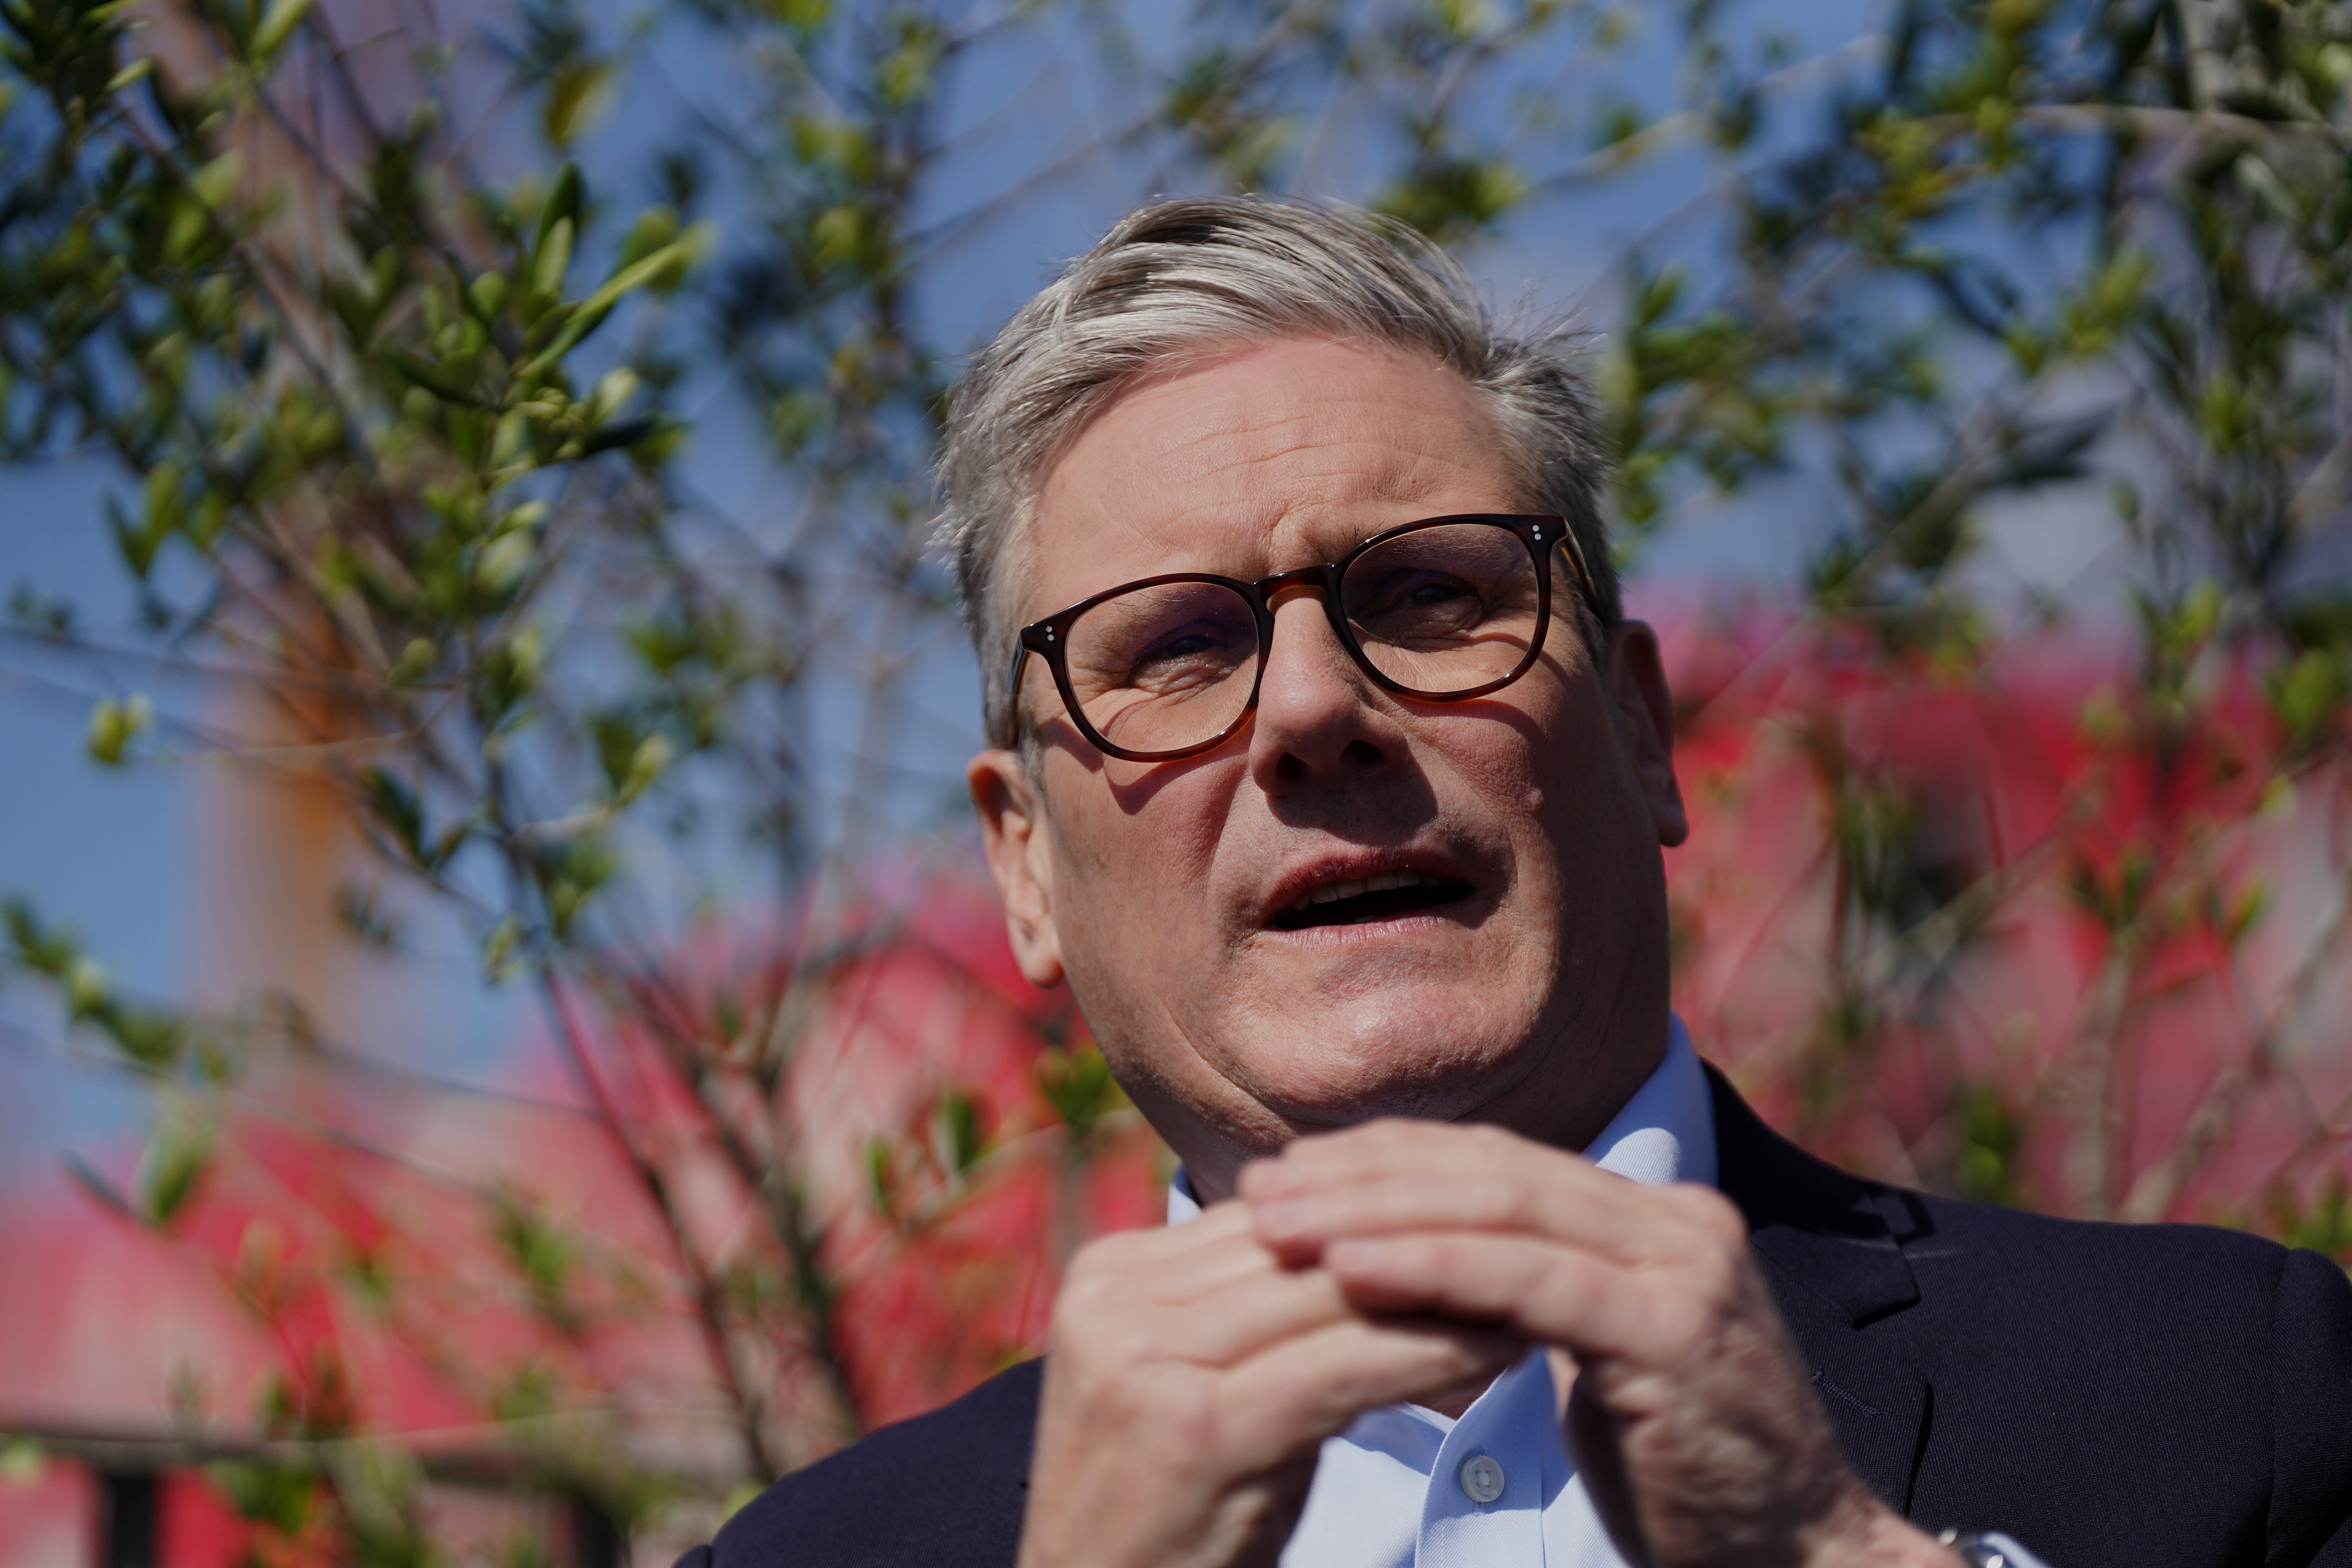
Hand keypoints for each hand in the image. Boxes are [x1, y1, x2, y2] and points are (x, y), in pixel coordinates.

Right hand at [1017, 1199, 1523, 1567]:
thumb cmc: (1174, 1515)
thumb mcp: (1209, 1390)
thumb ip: (1265, 1311)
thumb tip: (1389, 1245)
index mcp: (1110, 1275)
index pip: (1269, 1215)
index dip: (1379, 1211)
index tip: (1477, 1212)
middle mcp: (1114, 1302)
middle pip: (1300, 1247)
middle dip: (1417, 1243)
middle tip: (1522, 1238)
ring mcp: (1144, 1361)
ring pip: (1329, 1297)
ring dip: (1440, 1290)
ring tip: (1529, 1287)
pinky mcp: (1195, 1428)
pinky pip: (1339, 1367)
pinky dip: (1428, 1353)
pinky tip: (1496, 1350)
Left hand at [1239, 1120, 1958, 1567]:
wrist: (1792, 1555)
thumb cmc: (1670, 1467)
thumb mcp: (1581, 1354)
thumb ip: (1519, 1292)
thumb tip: (1397, 1251)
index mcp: (1647, 1217)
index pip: (1493, 1160)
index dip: (1383, 1158)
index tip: (1285, 1172)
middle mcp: (1673, 1223)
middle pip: (1490, 1172)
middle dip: (1363, 1175)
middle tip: (1259, 1190)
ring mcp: (1683, 1270)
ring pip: (1504, 1213)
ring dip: (1378, 1213)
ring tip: (1282, 1225)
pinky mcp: (1675, 1331)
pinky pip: (1533, 1285)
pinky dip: (1434, 1270)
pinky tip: (1354, 1271)